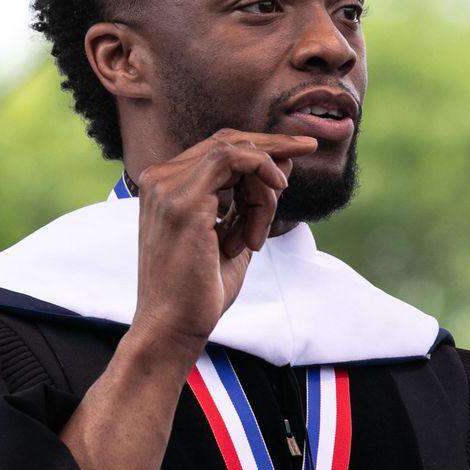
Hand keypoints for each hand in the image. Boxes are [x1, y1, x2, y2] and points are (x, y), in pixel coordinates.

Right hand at [129, 129, 317, 353]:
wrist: (172, 328)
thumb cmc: (199, 292)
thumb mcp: (234, 236)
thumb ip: (251, 202)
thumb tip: (282, 166)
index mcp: (166, 188)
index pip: (217, 151)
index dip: (259, 147)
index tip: (297, 152)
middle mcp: (160, 180)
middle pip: (226, 141)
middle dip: (273, 145)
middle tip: (309, 147)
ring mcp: (167, 187)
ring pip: (236, 152)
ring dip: (264, 189)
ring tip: (257, 236)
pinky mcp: (183, 200)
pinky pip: (234, 159)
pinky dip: (262, 171)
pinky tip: (277, 190)